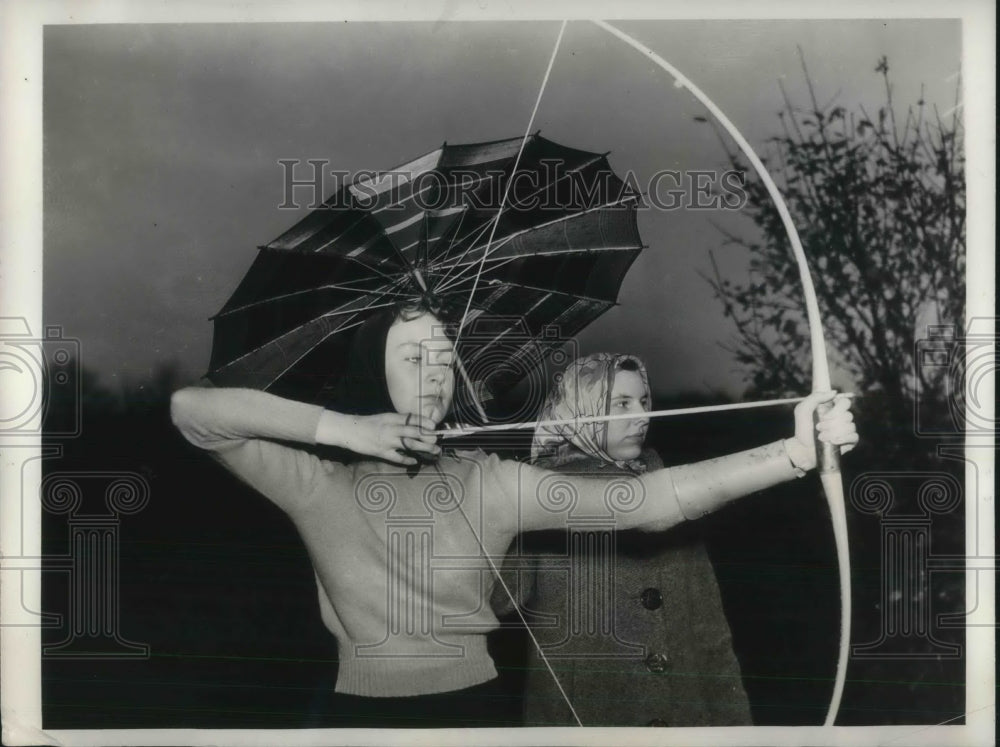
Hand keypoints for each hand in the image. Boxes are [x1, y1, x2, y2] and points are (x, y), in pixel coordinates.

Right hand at [320, 411, 440, 465]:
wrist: (349, 430)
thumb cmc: (367, 424)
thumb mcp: (384, 418)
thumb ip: (398, 421)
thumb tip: (414, 425)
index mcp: (392, 418)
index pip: (412, 418)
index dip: (425, 422)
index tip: (434, 426)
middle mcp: (391, 428)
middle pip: (415, 432)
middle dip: (428, 436)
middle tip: (438, 440)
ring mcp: (387, 441)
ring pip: (410, 444)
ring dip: (424, 448)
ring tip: (434, 451)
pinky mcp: (381, 452)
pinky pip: (398, 457)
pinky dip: (408, 459)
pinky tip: (415, 461)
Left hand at [785, 391, 858, 471]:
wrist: (802, 447)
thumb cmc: (802, 428)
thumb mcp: (803, 409)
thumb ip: (815, 397)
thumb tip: (834, 392)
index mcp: (833, 409)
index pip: (845, 402)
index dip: (838, 409)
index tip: (825, 416)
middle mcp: (842, 418)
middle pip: (848, 416)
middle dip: (831, 424)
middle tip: (818, 428)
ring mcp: (847, 429)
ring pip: (850, 426)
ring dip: (833, 433)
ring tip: (821, 437)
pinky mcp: (850, 441)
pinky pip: (854, 436)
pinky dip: (843, 439)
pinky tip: (833, 442)